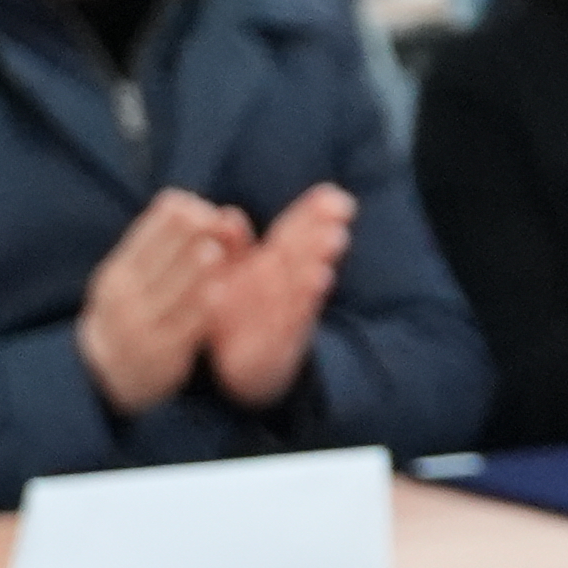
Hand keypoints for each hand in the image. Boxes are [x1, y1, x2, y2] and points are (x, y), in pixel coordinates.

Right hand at [75, 192, 243, 417]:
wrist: (102, 372)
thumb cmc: (134, 312)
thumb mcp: (137, 277)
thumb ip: (166, 246)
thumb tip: (204, 206)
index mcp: (119, 272)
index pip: (144, 237)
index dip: (172, 219)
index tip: (196, 205)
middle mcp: (124, 297)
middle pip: (157, 261)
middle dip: (185, 240)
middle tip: (213, 220)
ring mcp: (139, 326)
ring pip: (169, 294)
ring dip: (193, 271)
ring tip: (214, 251)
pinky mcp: (159, 354)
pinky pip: (181, 329)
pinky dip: (199, 310)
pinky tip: (218, 294)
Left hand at [199, 186, 353, 410]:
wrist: (244, 373)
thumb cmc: (240, 317)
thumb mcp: (231, 278)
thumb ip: (233, 248)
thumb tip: (227, 214)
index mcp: (273, 266)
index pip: (295, 233)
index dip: (312, 213)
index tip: (333, 194)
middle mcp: (285, 286)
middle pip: (304, 252)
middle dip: (321, 229)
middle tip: (340, 208)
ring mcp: (286, 312)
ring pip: (304, 280)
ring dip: (319, 258)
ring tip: (333, 237)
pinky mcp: (282, 340)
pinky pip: (294, 315)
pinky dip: (307, 296)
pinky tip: (319, 278)